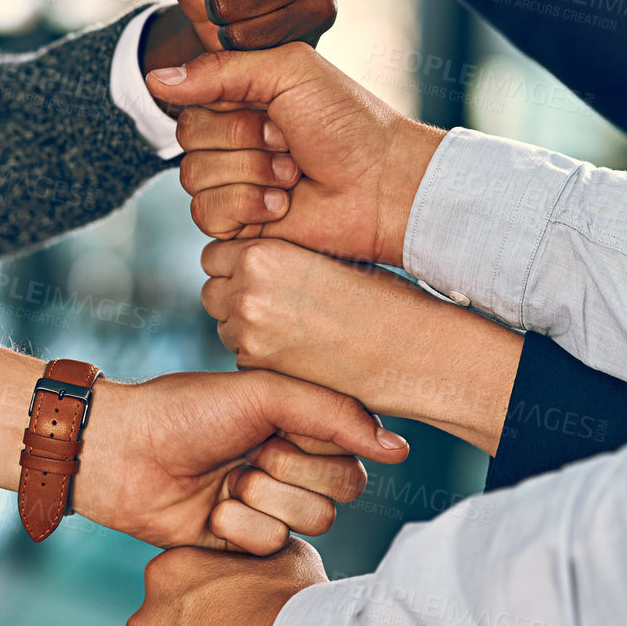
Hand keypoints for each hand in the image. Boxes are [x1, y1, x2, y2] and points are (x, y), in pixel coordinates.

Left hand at [0, 340, 408, 556]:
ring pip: (313, 523)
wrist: (122, 454)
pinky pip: (273, 547)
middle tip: (248, 458)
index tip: (274, 430)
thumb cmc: (187, 410)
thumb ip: (334, 413)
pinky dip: (239, 528)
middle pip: (342, 492)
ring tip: (225, 484)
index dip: (317, 446)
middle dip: (291, 475)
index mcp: (301, 423)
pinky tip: (210, 512)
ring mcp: (270, 504)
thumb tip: (399, 448)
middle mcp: (293, 464)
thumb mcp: (263, 394)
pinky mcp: (244, 542)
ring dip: (263, 502)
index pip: (354, 450)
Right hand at [149, 42, 441, 263]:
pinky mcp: (239, 225)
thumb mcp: (288, 72)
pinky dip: (246, 206)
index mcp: (243, 99)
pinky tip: (283, 205)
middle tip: (289, 145)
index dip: (229, 107)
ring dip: (249, 174)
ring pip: (193, 177)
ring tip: (292, 177)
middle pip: (187, 138)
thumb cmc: (347, 123)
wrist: (382, 186)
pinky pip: (206, 215)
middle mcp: (234, 139)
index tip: (275, 112)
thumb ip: (219, 70)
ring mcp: (235, 182)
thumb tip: (153, 78)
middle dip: (242, 141)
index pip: (192, 97)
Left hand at [200, 237, 522, 453]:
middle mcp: (248, 292)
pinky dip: (263, 355)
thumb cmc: (383, 298)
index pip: (217, 253)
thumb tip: (251, 260)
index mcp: (264, 254)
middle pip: (213, 290)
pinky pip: (244, 356)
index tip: (262, 272)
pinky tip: (302, 352)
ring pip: (226, 325)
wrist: (413, 352)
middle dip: (235, 294)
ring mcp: (252, 337)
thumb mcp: (327, 257)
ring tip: (295, 327)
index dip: (238, 262)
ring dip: (247, 325)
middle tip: (275, 301)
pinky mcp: (263, 371)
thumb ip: (282, 258)